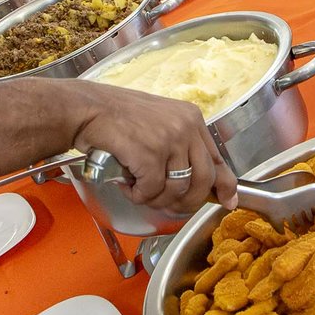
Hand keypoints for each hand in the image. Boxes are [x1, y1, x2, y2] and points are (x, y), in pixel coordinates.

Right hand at [71, 85, 236, 212]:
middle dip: (188, 202)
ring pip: (177, 189)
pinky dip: (138, 195)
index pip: (218, 158)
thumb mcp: (160, 122)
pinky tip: (127, 185)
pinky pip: (152, 190)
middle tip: (168, 205)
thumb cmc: (117, 116)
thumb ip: (180, 146)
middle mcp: (185, 127)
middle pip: (203, 180)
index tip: (228, 201)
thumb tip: (197, 181)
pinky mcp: (149, 154)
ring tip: (139, 190)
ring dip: (156, 198)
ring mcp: (169, 140)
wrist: (87, 108)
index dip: (225, 185)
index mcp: (191, 118)